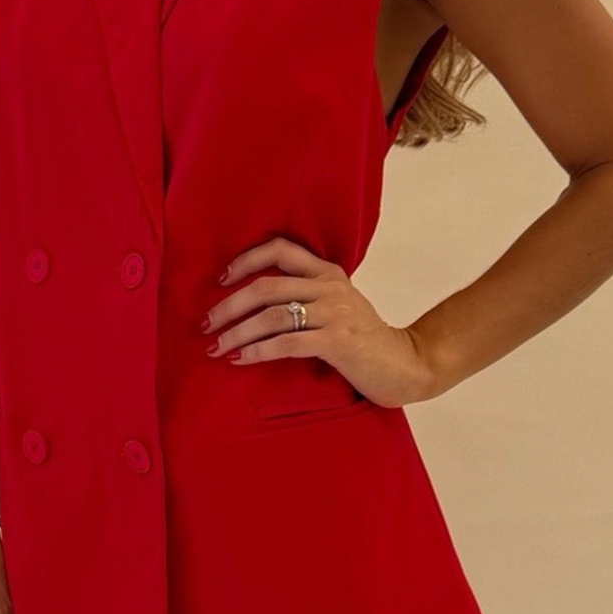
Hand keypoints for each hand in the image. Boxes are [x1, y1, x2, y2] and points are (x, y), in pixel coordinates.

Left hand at [202, 234, 439, 408]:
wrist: (406, 364)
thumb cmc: (365, 340)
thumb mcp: (339, 307)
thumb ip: (308, 296)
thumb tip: (256, 303)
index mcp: (329, 272)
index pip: (281, 249)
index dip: (246, 259)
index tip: (221, 279)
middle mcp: (331, 286)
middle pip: (266, 286)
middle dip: (228, 306)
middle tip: (206, 324)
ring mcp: (336, 313)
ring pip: (271, 316)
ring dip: (237, 333)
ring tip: (217, 347)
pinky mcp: (338, 341)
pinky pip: (286, 343)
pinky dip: (257, 351)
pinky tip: (241, 359)